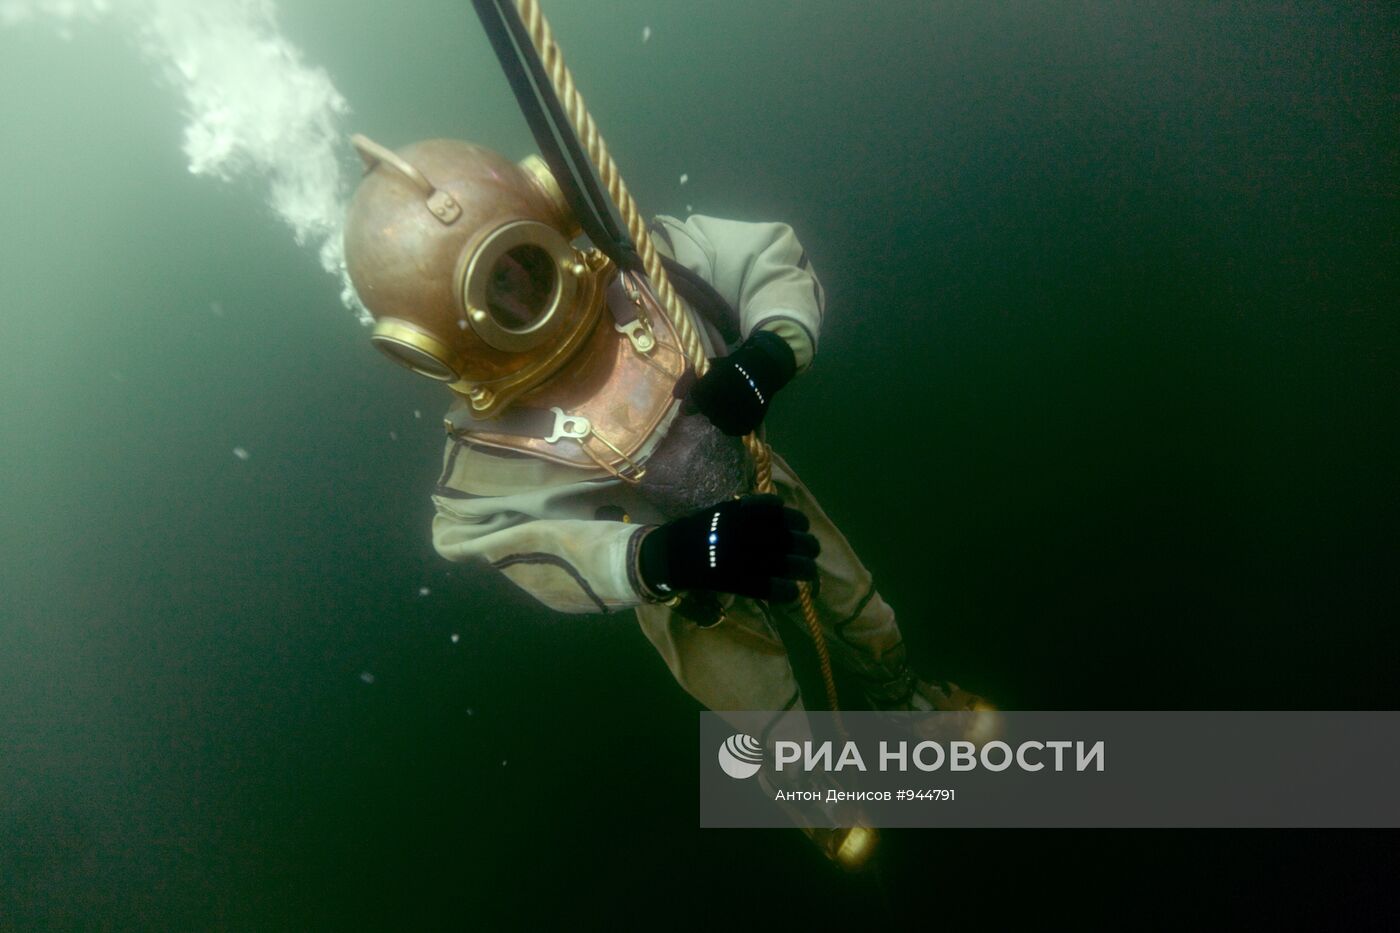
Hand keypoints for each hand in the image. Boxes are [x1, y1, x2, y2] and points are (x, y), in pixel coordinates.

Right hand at [638, 494, 818, 601]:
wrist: (670, 555)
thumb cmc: (699, 531)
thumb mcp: (724, 510)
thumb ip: (751, 510)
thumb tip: (782, 512)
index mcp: (741, 513)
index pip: (781, 513)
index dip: (797, 520)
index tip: (802, 525)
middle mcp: (744, 533)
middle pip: (790, 540)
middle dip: (807, 546)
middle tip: (812, 551)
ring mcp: (741, 558)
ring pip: (786, 564)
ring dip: (804, 569)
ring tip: (809, 573)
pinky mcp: (735, 581)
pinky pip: (768, 588)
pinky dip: (785, 591)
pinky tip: (791, 592)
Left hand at [684, 329, 796, 435]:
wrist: (762, 369)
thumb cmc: (731, 366)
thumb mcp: (708, 367)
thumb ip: (688, 380)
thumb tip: (675, 396)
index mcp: (704, 393)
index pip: (691, 405)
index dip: (694, 401)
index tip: (702, 395)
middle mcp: (716, 409)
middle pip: (706, 413)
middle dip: (710, 405)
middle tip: (722, 394)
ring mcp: (730, 419)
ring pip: (718, 422)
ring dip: (721, 414)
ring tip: (732, 401)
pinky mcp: (744, 426)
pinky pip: (731, 429)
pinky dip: (732, 421)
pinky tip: (738, 409)